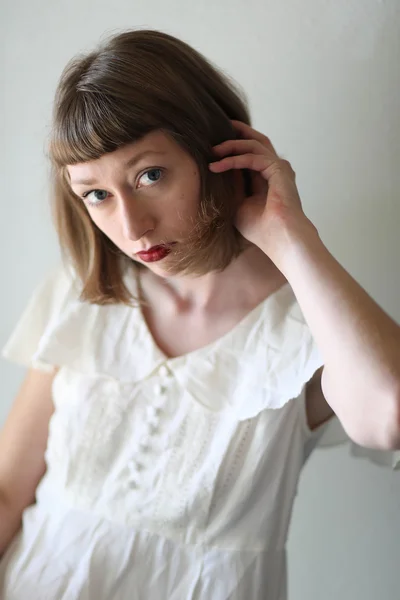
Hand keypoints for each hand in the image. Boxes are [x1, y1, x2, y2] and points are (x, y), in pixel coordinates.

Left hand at [208, 120, 317, 266]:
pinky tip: (217, 165)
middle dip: (236, 133)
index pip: (250, 154)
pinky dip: (233, 159)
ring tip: (212, 150)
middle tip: (217, 128)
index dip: (233, 147)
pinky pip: (252, 157)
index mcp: (267, 178)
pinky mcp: (278, 169)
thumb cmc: (260, 228)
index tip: (212, 146)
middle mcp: (275, 170)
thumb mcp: (237, 203)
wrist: (278, 238)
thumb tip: (217, 165)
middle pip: (256, 141)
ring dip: (231, 145)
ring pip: (253, 144)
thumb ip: (232, 184)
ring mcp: (278, 168)